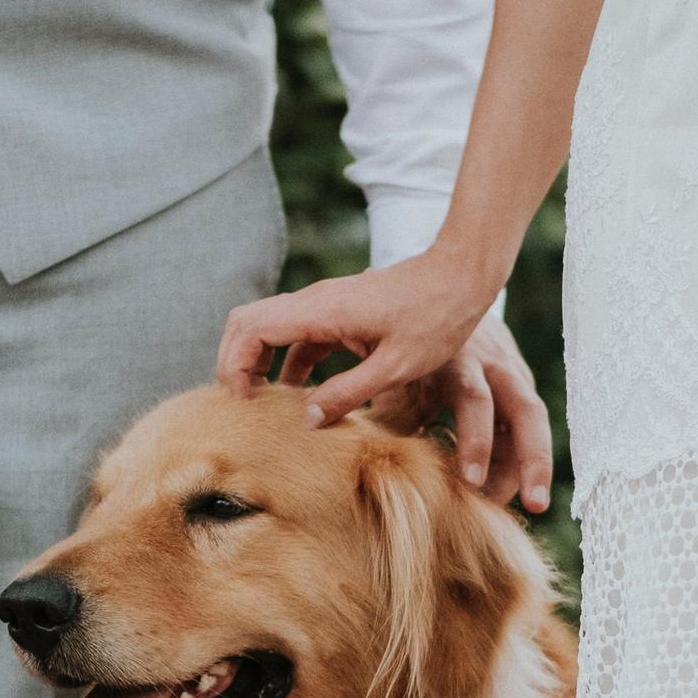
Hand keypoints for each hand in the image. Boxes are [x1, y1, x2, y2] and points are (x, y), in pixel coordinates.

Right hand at [216, 250, 553, 511]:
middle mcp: (315, 301)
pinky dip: (289, 362)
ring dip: (261, 363)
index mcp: (321, 312)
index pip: (249, 329)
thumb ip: (347, 393)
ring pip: (270, 328)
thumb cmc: (437, 319)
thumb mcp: (396, 367)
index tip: (244, 401)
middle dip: (236, 362)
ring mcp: (325, 304)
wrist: (462, 277)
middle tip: (244, 405)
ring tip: (268, 408)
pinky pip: (299, 335)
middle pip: (247, 323)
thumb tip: (305, 420)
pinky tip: (303, 395)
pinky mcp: (340, 311)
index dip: (235, 365)